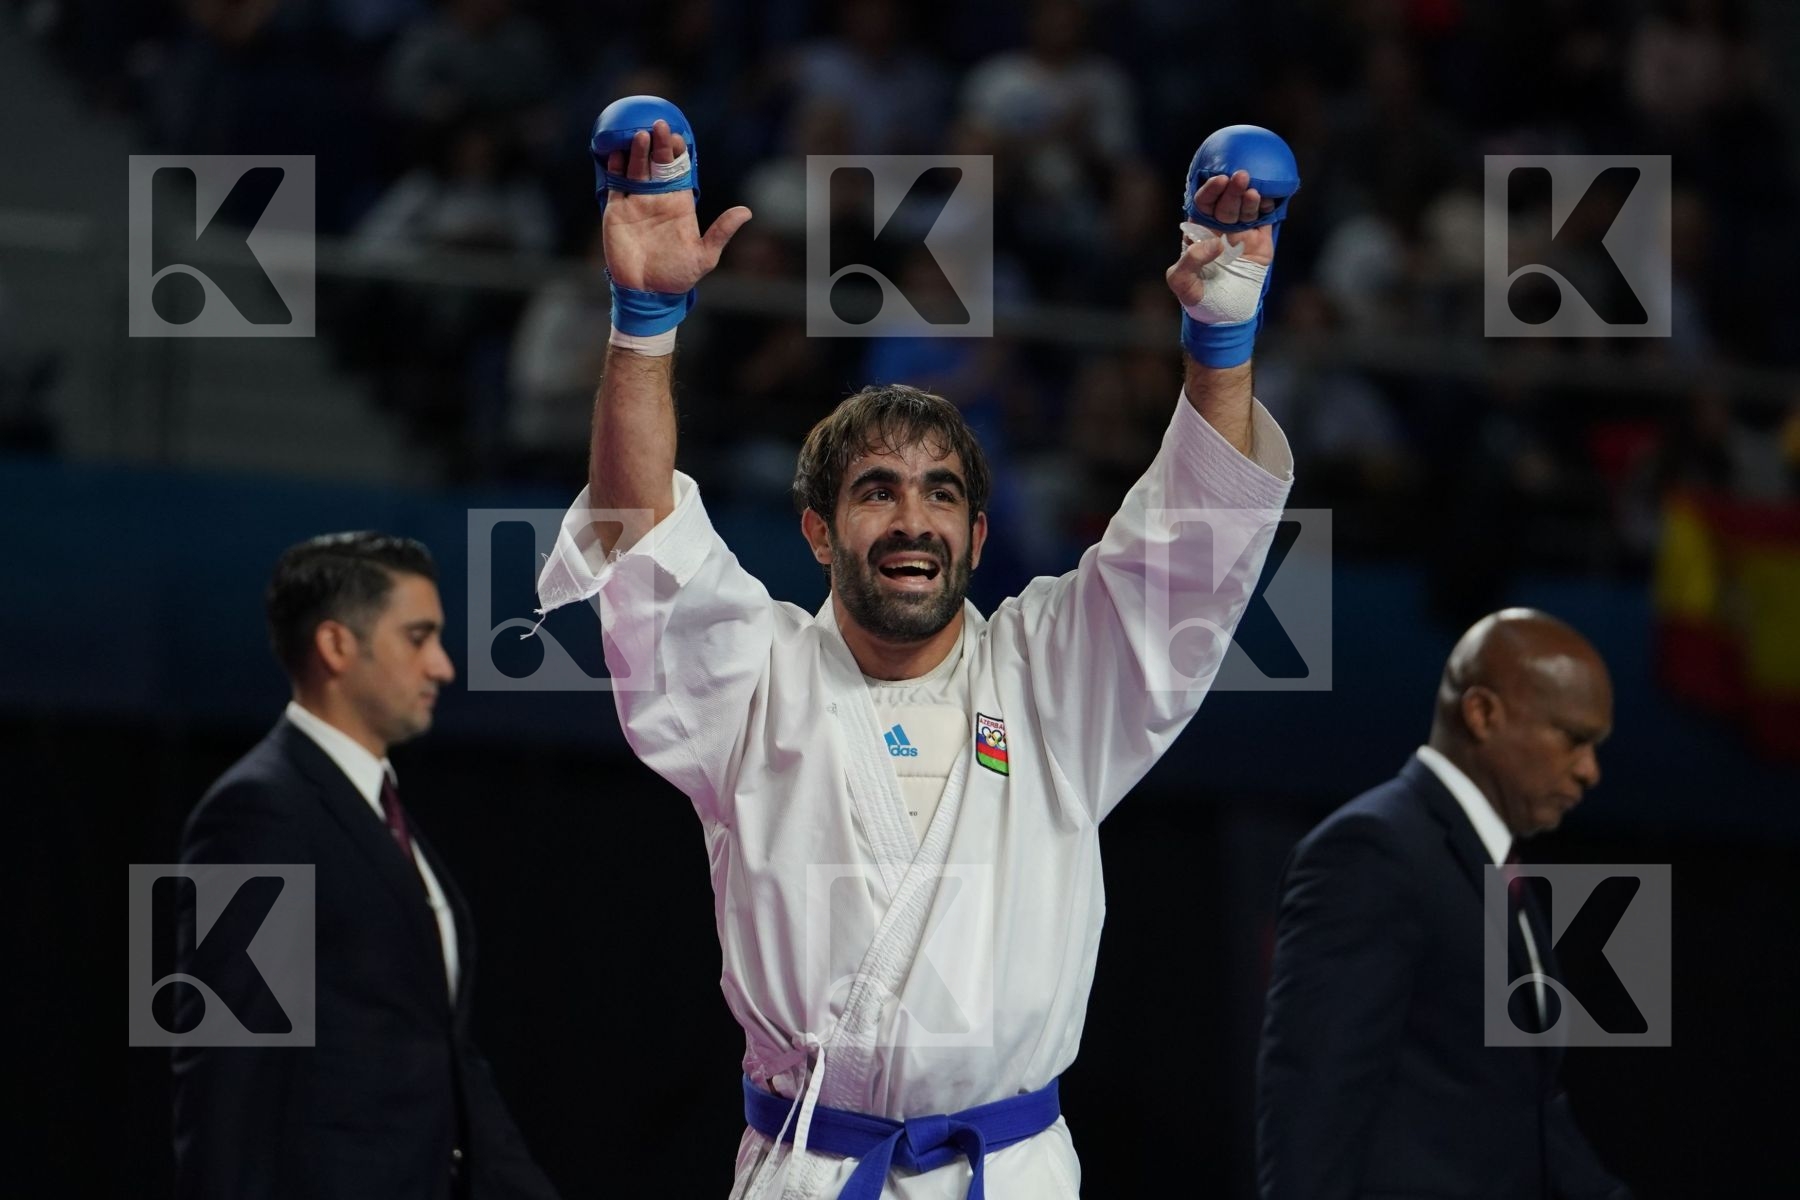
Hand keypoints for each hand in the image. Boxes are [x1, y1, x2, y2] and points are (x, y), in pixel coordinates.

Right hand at [603, 119, 750, 293]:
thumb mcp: (705, 255)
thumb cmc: (678, 276)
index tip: (679, 139)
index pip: (680, 170)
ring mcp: (636, 202)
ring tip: (640, 135)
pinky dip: (615, 168)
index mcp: (680, 204)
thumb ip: (722, 232)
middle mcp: (658, 198)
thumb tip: (747, 212)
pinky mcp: (617, 211)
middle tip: (659, 126)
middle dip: (658, 144)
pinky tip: (616, 154)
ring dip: (637, 151)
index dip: (678, 153)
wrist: (647, 293)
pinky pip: (615, 184)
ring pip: (636, 169)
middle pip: (657, 164)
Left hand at [1164, 170, 1275, 309]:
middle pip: (1227, 201)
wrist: (1224, 313)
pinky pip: (1266, 218)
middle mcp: (1221, 226)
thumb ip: (1190, 261)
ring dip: (1249, 196)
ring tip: (1253, 191)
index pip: (1204, 202)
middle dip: (1233, 188)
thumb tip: (1215, 242)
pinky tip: (1267, 199)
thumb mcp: (1181, 281)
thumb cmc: (1197, 296)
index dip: (1211, 190)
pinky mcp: (1261, 240)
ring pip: (1246, 207)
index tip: (1220, 181)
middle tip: (1241, 177)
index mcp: (1200, 229)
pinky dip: (1268, 206)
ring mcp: (1242, 231)